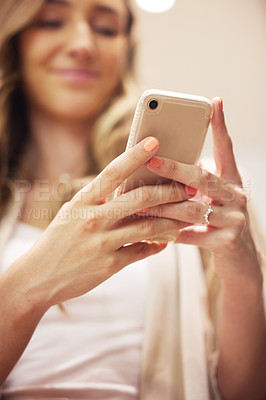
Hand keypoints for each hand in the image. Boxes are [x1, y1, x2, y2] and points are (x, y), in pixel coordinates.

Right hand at [14, 137, 189, 309]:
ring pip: (149, 226)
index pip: (112, 173)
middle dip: (169, 191)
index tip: (154, 141)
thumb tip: (123, 189)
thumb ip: (96, 201)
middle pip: (141, 199)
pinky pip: (142, 251)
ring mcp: (103, 243)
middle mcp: (94, 219)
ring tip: (187, 215)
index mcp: (82, 202)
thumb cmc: (56, 241)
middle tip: (188, 187)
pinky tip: (167, 242)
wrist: (38, 277)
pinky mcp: (110, 265)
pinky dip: (157, 245)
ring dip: (172, 220)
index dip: (135, 155)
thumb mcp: (71, 213)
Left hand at [143, 98, 260, 285]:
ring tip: (139, 202)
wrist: (239, 260)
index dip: (221, 126)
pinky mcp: (226, 242)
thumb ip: (195, 186)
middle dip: (174, 168)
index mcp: (232, 182)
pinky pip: (190, 234)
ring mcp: (234, 219)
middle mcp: (237, 196)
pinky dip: (169, 232)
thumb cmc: (218, 223)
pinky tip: (152, 231)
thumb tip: (159, 168)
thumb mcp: (212, 201)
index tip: (214, 102)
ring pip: (191, 208)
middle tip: (152, 159)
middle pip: (203, 177)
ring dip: (162, 205)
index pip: (227, 149)